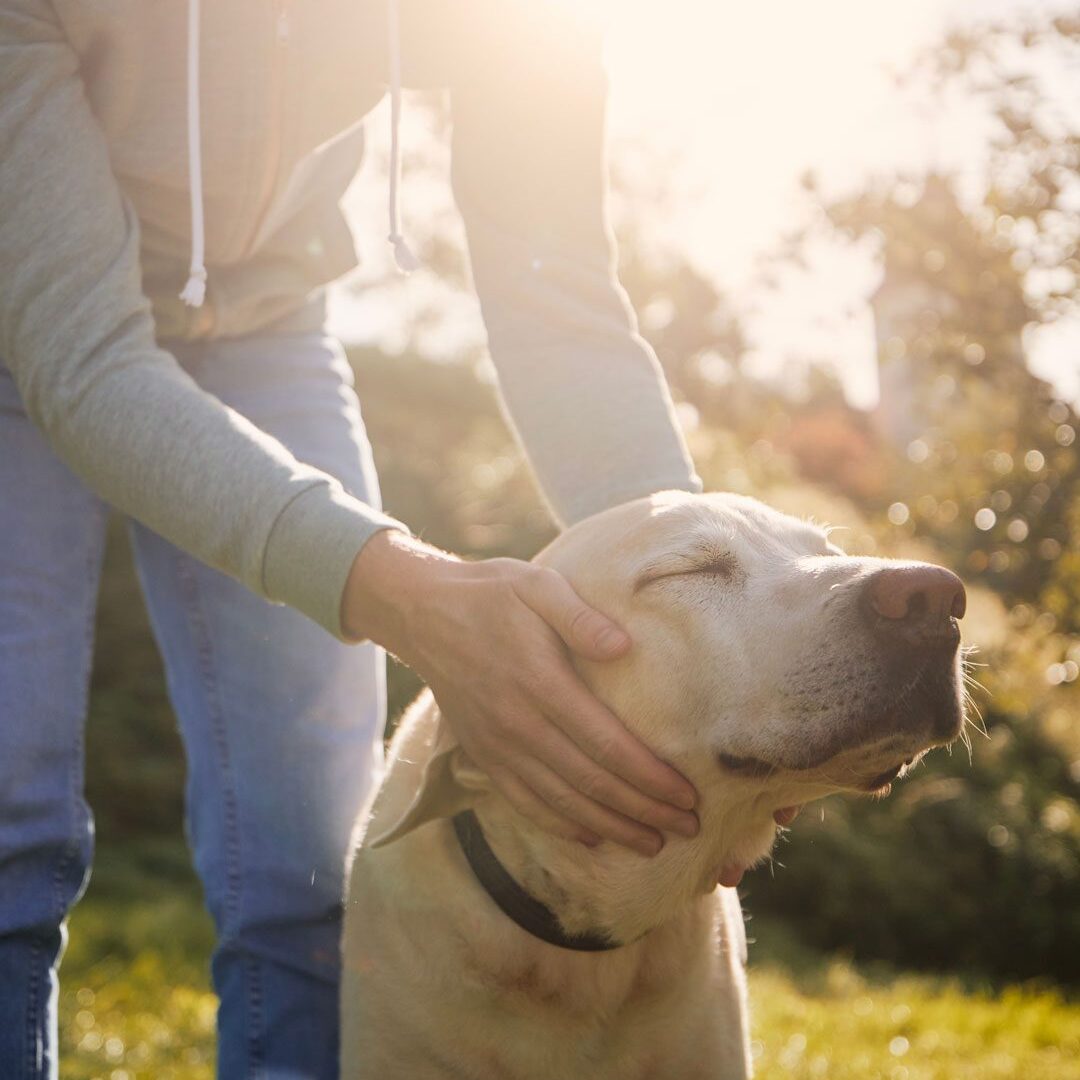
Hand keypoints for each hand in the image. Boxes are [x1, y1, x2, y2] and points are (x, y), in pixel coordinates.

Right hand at [342, 530, 698, 854]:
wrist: (422, 613)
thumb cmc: (490, 593)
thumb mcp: (537, 585)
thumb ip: (580, 616)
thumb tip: (623, 647)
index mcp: (540, 682)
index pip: (606, 744)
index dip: (650, 776)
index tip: (688, 795)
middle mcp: (518, 724)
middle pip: (591, 782)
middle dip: (644, 810)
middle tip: (688, 828)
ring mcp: (497, 746)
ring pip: (561, 802)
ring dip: (611, 827)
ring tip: (652, 843)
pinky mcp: (482, 755)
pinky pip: (524, 802)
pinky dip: (560, 825)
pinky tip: (591, 839)